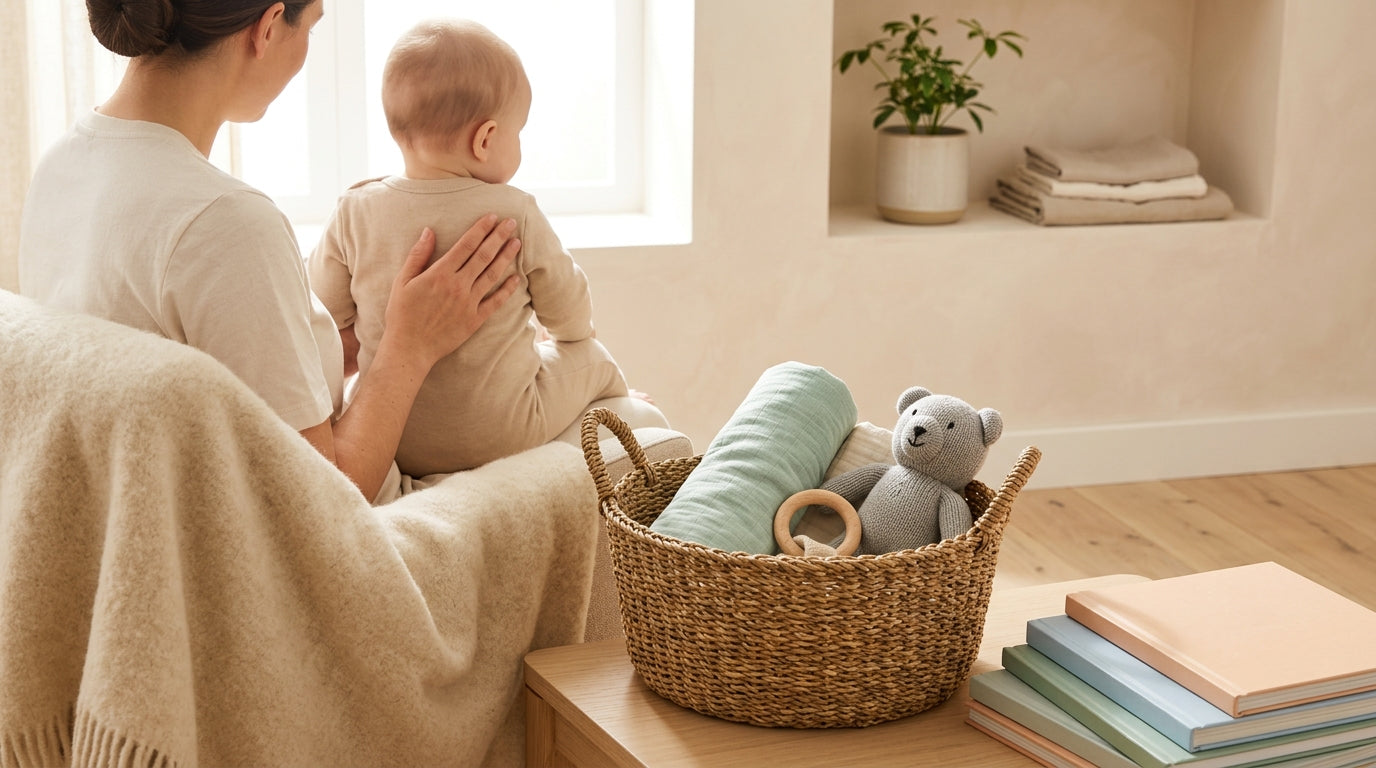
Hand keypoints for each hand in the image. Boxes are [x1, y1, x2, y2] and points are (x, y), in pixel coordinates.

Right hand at [382, 215, 520, 369]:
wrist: (409, 348)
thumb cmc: (402, 314)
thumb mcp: (402, 281)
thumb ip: (417, 255)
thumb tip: (429, 231)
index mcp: (439, 274)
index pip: (465, 245)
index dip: (480, 229)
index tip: (492, 217)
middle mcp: (457, 286)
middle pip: (483, 256)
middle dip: (498, 236)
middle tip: (511, 222)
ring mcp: (468, 303)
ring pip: (492, 275)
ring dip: (506, 257)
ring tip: (516, 242)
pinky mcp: (475, 320)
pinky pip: (495, 302)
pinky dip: (507, 289)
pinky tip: (516, 278)